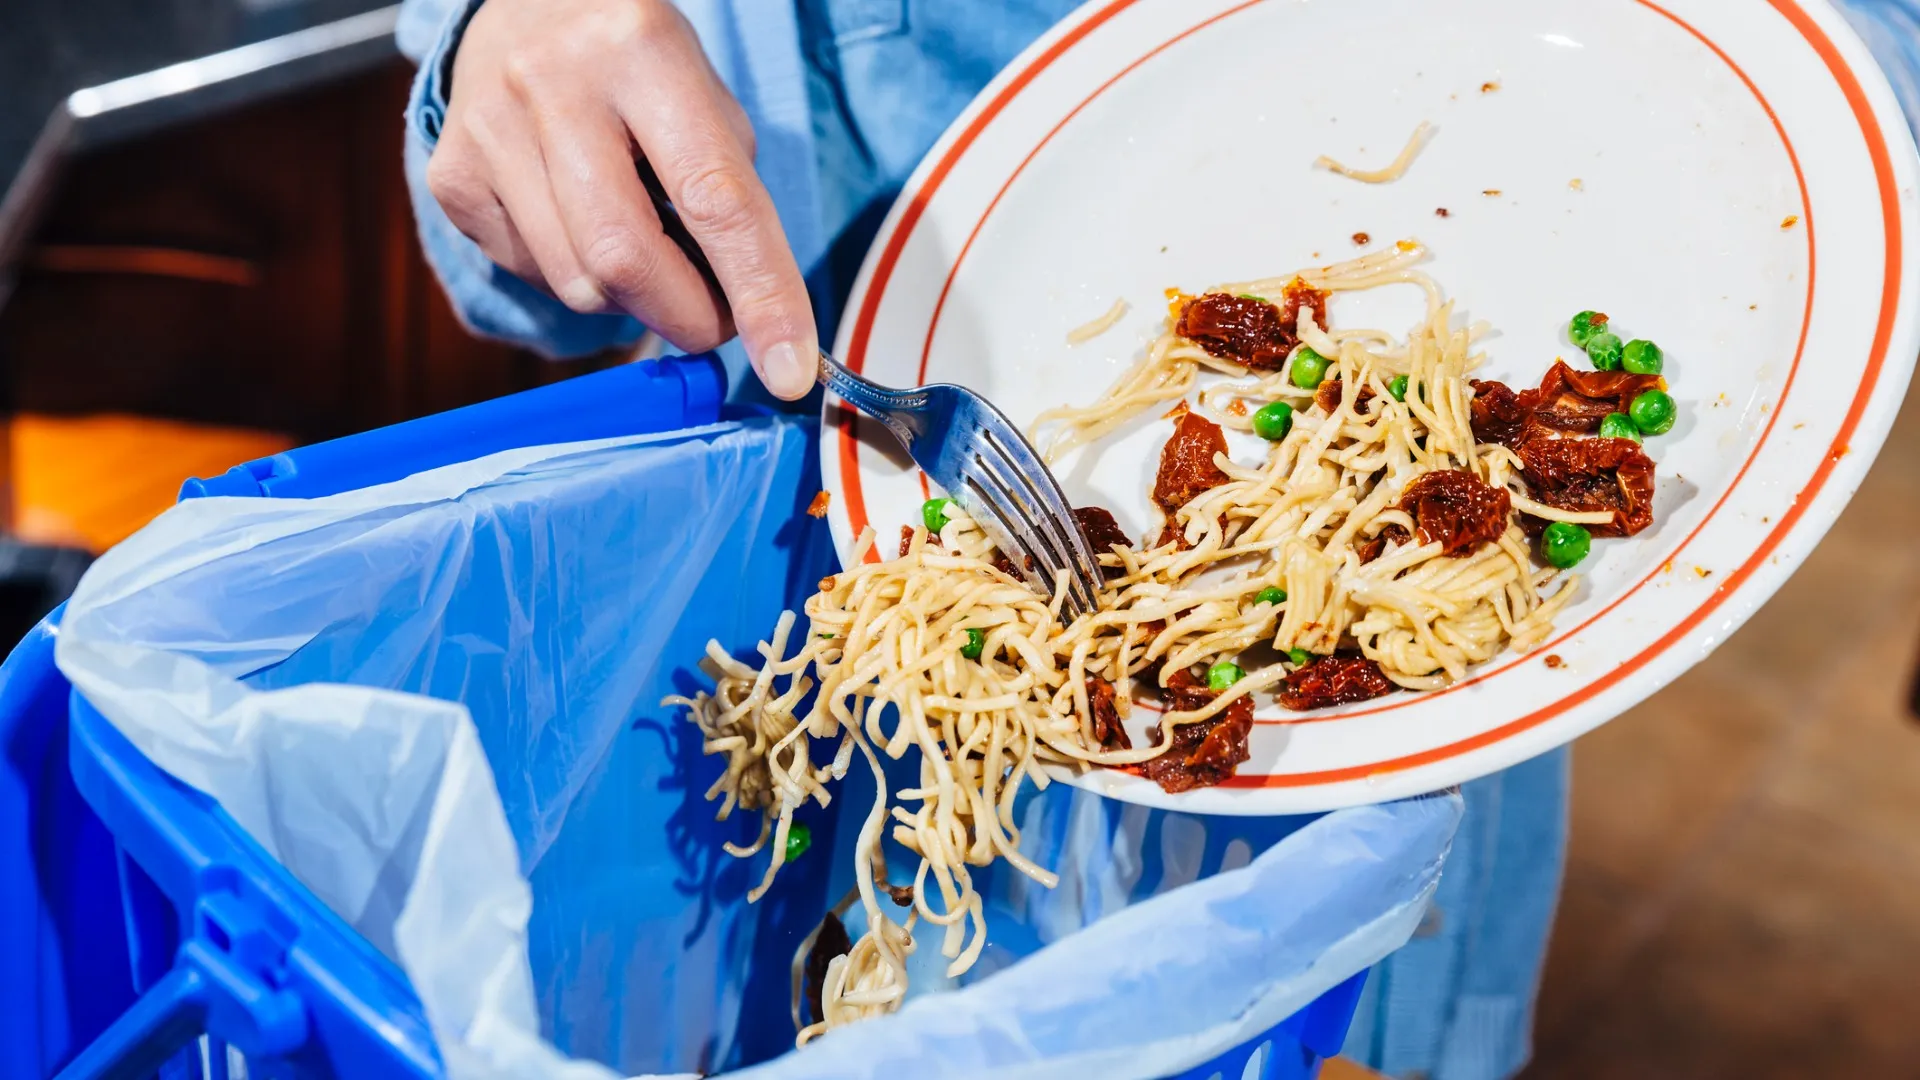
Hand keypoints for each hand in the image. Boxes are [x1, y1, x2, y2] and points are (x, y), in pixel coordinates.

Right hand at [427, 0, 816, 398]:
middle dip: (686, 316)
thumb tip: (748, 316)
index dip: (761, 294)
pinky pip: (533, 275)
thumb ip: (729, 196)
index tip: (790, 370)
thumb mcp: (702, 97)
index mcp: (643, 51)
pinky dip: (577, 276)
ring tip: (644, 247)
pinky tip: (582, 224)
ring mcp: (490, 129)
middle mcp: (554, 83)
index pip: (716, 199)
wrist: (523, 7)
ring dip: (631, 299)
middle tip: (715, 319)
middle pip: (626, 259)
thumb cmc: (635, 66)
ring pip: (576, 283)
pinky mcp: (452, 175)